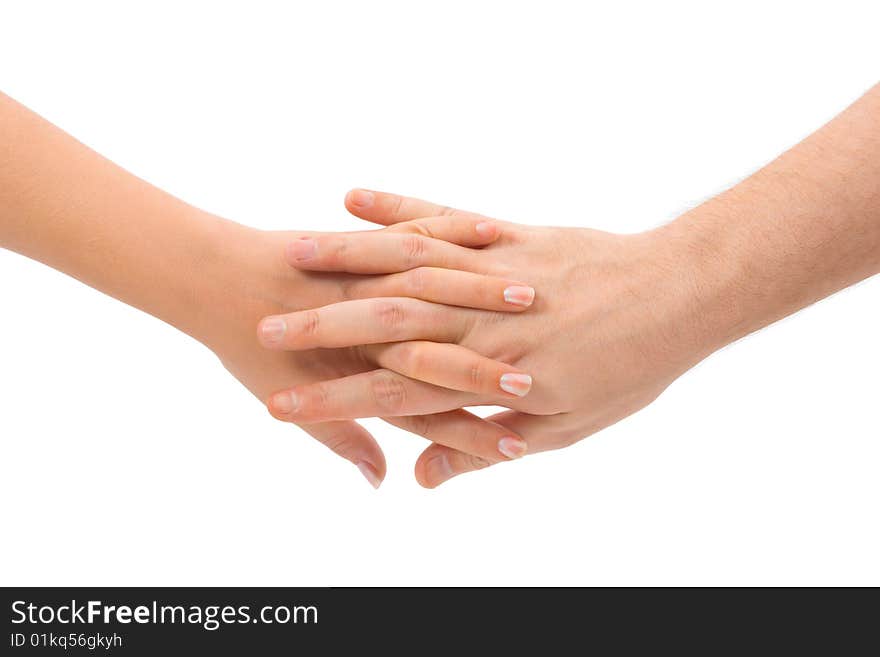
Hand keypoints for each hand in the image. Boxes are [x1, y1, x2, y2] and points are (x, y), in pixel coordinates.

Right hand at [265, 190, 717, 486]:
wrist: (679, 298)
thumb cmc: (627, 369)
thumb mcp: (562, 429)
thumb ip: (484, 448)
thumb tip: (417, 478)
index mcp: (491, 376)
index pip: (393, 395)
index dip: (332, 403)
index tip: (278, 406)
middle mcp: (482, 320)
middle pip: (385, 325)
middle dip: (317, 328)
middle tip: (261, 329)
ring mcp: (492, 271)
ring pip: (405, 267)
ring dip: (342, 264)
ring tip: (286, 258)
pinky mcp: (507, 233)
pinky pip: (446, 217)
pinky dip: (399, 206)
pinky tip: (352, 195)